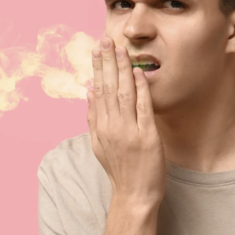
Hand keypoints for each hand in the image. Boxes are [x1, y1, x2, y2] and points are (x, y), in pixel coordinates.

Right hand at [86, 37, 166, 206]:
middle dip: (107, 62)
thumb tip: (88, 90)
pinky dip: (140, 89)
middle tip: (106, 40)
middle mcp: (112, 126)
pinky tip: (139, 72)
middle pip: (108, 87)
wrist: (133, 195)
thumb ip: (93, 117)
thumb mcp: (99, 143)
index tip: (96, 49)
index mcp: (100, 126)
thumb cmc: (119, 169)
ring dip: (122, 69)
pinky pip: (143, 108)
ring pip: (123, 94)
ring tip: (120, 49)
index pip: (97, 90)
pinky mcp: (147, 137)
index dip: (97, 67)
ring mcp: (129, 131)